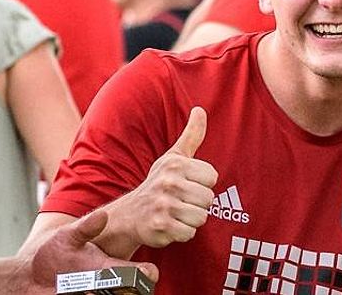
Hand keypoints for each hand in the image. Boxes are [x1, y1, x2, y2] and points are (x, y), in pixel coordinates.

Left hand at [22, 208, 158, 293]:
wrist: (30, 274)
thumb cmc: (54, 252)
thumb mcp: (68, 236)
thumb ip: (86, 228)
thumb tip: (103, 215)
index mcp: (106, 267)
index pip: (134, 272)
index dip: (145, 273)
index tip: (148, 272)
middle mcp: (103, 286)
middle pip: (128, 292)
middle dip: (128, 291)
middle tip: (101, 285)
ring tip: (85, 290)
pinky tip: (70, 292)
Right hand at [128, 107, 218, 247]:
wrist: (129, 214)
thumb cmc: (159, 183)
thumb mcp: (174, 157)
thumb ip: (191, 135)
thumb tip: (200, 109)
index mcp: (175, 163)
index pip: (212, 177)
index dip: (202, 184)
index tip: (187, 184)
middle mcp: (168, 181)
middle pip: (209, 199)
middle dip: (198, 204)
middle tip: (181, 201)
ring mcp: (163, 204)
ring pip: (201, 217)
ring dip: (191, 219)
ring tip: (176, 213)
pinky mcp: (160, 225)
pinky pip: (189, 233)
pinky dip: (182, 232)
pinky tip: (170, 225)